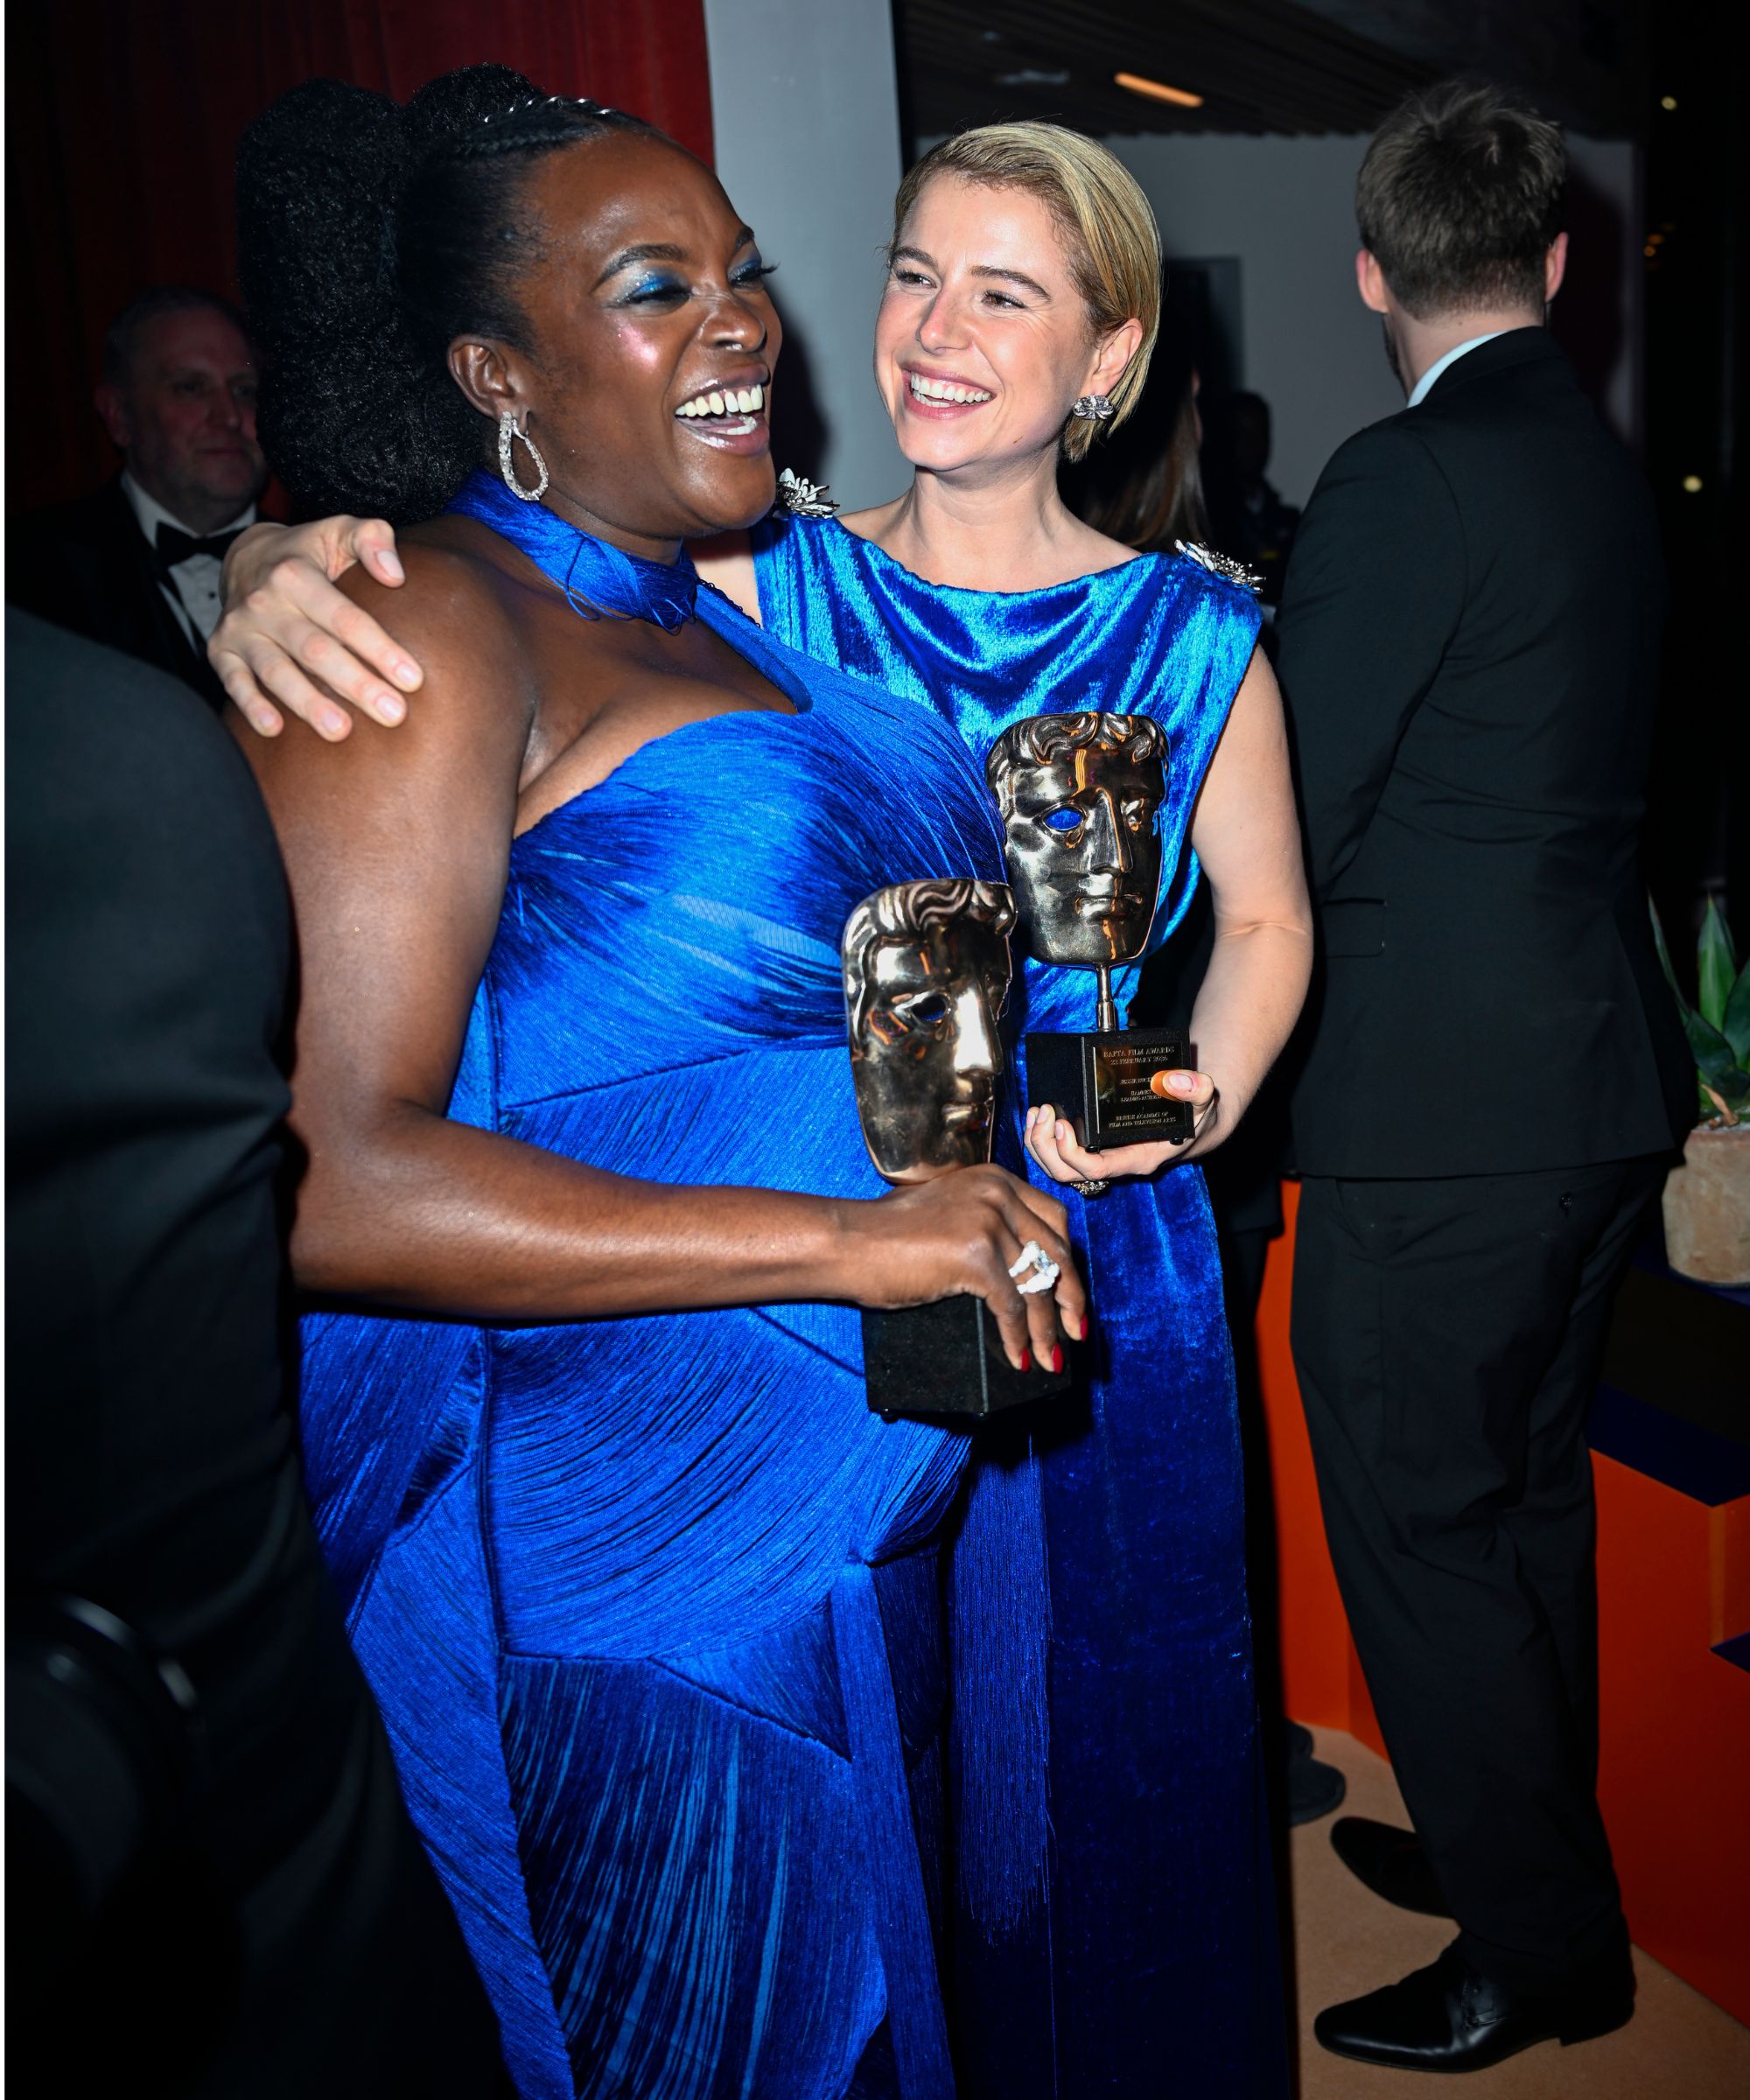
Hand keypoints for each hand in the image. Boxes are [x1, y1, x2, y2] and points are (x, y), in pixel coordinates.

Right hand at [211, 517, 420, 739]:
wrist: (246, 557)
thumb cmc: (309, 553)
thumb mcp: (340, 531)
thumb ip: (373, 539)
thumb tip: (395, 575)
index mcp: (296, 574)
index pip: (345, 618)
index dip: (379, 649)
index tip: (413, 679)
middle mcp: (265, 602)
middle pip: (315, 650)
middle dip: (356, 684)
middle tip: (393, 714)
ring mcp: (241, 629)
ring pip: (276, 671)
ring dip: (308, 703)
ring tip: (341, 731)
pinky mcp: (222, 651)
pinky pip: (233, 681)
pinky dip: (251, 705)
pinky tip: (274, 728)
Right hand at [833, 1164, 1086, 1372]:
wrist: (848, 1244)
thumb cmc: (886, 1236)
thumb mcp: (951, 1213)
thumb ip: (989, 1225)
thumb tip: (1026, 1273)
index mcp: (996, 1179)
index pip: (1054, 1220)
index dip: (1068, 1262)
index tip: (1071, 1292)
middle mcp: (998, 1193)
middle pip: (1056, 1251)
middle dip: (1071, 1297)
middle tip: (1076, 1331)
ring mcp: (988, 1221)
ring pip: (1037, 1284)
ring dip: (1047, 1328)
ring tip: (1050, 1357)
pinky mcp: (976, 1255)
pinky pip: (1011, 1306)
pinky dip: (1018, 1337)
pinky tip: (1018, 1356)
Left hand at [1024, 1068, 1218, 1185]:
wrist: (1194, 1125)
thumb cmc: (1195, 1116)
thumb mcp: (1203, 1101)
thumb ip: (1195, 1089)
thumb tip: (1174, 1080)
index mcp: (1136, 1158)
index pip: (1095, 1169)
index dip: (1072, 1153)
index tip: (1063, 1124)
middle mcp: (1114, 1163)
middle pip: (1067, 1173)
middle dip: (1047, 1146)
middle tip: (1045, 1112)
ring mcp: (1101, 1157)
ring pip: (1057, 1167)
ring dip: (1038, 1144)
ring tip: (1037, 1112)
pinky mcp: (1093, 1147)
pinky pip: (1059, 1155)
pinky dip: (1043, 1138)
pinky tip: (1039, 1115)